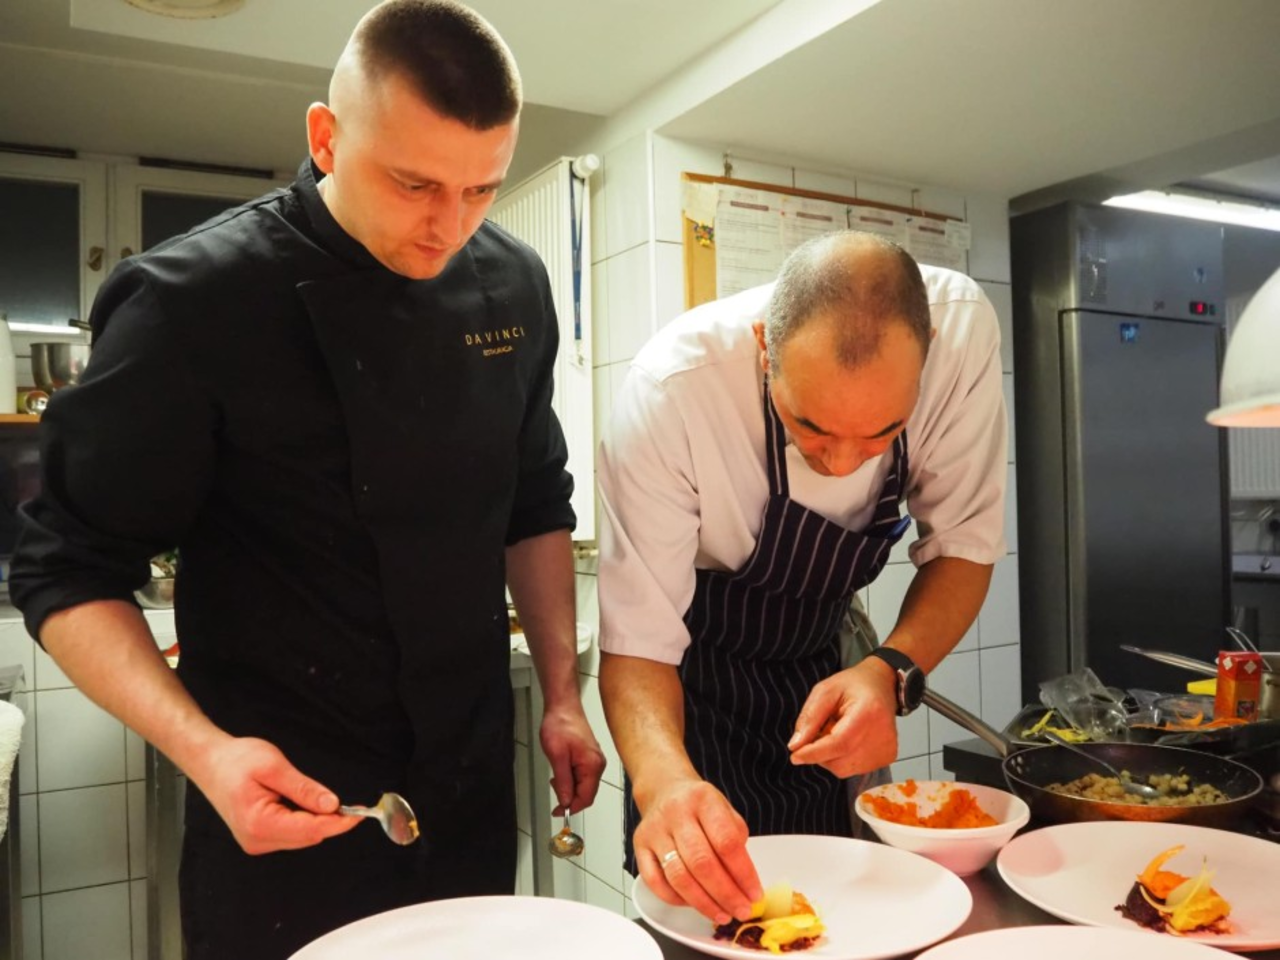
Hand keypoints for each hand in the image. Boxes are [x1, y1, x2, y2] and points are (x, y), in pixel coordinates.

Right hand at [190, 736, 359, 854]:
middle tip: (350, 803)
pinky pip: (292, 834)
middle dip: (331, 821)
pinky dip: (304, 821)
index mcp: (260, 824)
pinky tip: (301, 804)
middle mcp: (258, 840)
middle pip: (308, 837)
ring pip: (302, 837)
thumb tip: (332, 805)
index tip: (360, 814)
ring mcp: (257, 841)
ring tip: (314, 797)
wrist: (210, 762)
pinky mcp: (259, 837)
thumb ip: (304, 789)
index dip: (339, 823)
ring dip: (317, 821)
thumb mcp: (274, 766)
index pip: (311, 831)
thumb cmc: (236, 761)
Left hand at [540, 706, 606, 814]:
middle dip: (569, 796)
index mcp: (592, 765)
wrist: (562, 706)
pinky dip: (570, 778)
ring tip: (555, 775)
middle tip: (553, 788)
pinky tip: (561, 770)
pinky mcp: (589, 756)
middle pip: (586, 793)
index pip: (586, 797)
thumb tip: (566, 801)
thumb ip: (563, 781)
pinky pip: (582, 775)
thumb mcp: (557, 756)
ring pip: (583, 785)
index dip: (571, 807)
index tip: (558, 811)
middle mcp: (597, 764)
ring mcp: (594, 760)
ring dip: (569, 787)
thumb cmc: (561, 724)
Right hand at [632, 777, 761, 924]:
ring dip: (703, 902)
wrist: (664, 789)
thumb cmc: (699, 805)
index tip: (754, 894)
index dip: (743, 874)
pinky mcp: (639, 845)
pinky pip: (655, 882)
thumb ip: (735, 841)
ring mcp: (655, 830)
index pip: (726, 842)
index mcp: (703, 799)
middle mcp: (676, 813)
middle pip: (702, 863)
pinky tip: (693, 904)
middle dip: (725, 894)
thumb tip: (744, 884)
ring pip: (678, 877)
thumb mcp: (725, 810)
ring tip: (722, 914)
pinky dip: (676, 899)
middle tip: (741, 910)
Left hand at [787, 659, 899, 776]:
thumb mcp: (825, 691)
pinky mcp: (887, 757)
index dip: (814, 753)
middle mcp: (883, 735)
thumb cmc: (853, 685)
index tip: (795, 755)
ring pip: (844, 769)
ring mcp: (886, 749)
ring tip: (838, 730)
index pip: (839, 743)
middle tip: (823, 728)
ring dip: (831, 755)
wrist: (881, 685)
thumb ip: (809, 718)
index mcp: (869, 712)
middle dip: (820, 752)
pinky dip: (843, 757)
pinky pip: (853, 769)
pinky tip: (848, 739)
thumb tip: (796, 745)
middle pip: (839, 762)